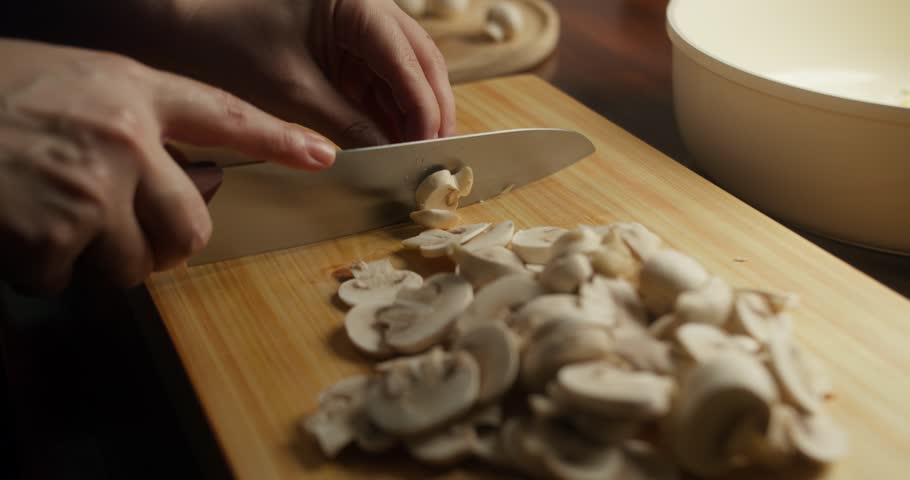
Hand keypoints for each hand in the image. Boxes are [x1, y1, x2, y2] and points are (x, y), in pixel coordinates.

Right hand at [0, 39, 335, 291]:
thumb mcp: (73, 82)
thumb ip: (140, 122)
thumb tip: (203, 176)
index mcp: (129, 90)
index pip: (224, 114)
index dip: (278, 137)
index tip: (322, 156)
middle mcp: (124, 138)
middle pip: (192, 227)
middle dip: (160, 240)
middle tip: (116, 224)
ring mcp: (91, 188)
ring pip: (136, 263)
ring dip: (98, 257)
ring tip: (50, 215)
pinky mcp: (52, 236)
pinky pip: (69, 279)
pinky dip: (41, 267)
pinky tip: (14, 227)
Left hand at [160, 0, 455, 146]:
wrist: (179, 26)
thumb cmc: (226, 42)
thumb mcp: (292, 92)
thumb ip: (349, 125)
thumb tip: (389, 157)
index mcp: (356, 3)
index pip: (408, 61)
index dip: (423, 110)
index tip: (429, 150)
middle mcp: (366, 7)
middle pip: (419, 62)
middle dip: (430, 110)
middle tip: (436, 156)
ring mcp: (357, 24)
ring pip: (405, 71)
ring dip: (413, 113)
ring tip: (417, 156)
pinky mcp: (343, 43)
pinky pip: (378, 78)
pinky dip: (388, 110)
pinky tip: (393, 141)